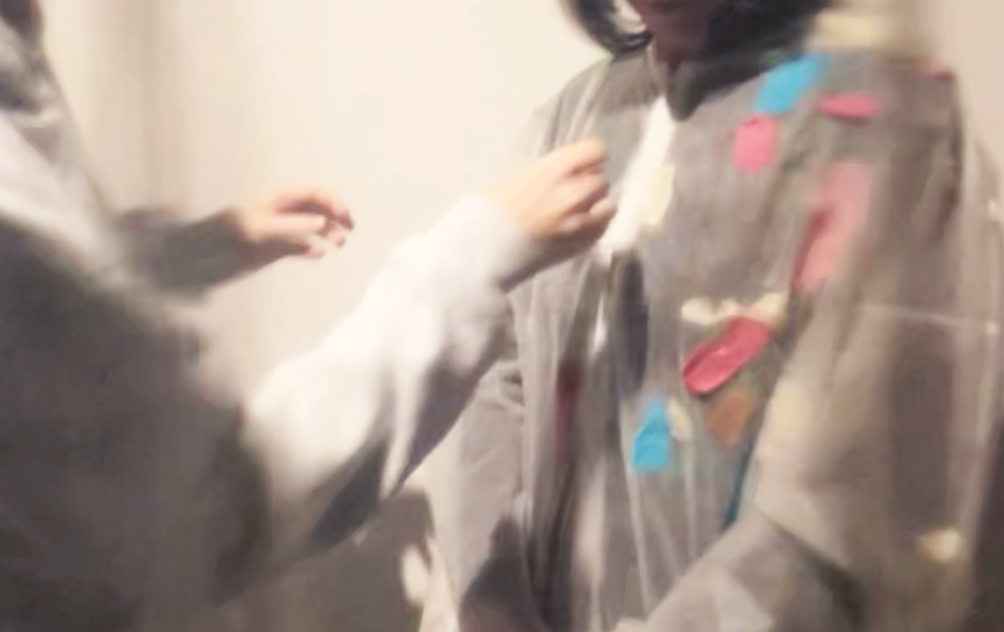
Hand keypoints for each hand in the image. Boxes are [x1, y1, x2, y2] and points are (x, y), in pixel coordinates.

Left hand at [235, 190, 354, 261]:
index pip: (315, 193)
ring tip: (339, 244)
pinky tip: (318, 254)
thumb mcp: (268, 227)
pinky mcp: (281, 244)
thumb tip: (323, 223)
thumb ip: (296, 225)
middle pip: (319, 208)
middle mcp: (287, 210)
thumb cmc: (241, 231)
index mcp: (284, 198)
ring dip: (329, 233)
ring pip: (314, 226)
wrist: (218, 248)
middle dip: (337, 216)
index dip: (332, 201)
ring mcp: (285, 227)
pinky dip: (312, 248)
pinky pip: (302, 244)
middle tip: (350, 228)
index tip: (344, 215)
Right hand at [487, 138, 614, 260]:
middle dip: (591, 185)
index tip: (588, 162)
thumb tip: (558, 177)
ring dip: (597, 207)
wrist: (481, 251)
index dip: (592, 157)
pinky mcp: (577, 246)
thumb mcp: (515, 181)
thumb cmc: (487, 216)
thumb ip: (545, 177)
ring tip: (581, 212)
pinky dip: (593, 229)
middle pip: (601, 180)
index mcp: (554, 169)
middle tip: (577, 192)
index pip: (595, 151)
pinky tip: (578, 229)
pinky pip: (599, 232)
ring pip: (607, 207)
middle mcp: (572, 192)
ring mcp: (578, 221)